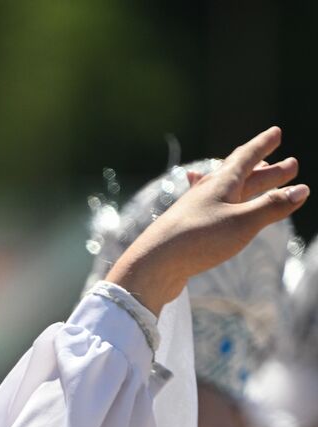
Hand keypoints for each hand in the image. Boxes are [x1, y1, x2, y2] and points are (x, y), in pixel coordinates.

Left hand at [106, 126, 306, 314]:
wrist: (153, 266)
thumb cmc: (198, 240)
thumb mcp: (242, 222)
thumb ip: (272, 207)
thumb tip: (301, 191)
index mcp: (221, 183)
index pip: (246, 157)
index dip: (263, 145)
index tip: (276, 132)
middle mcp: (207, 192)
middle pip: (242, 175)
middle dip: (267, 170)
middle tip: (291, 165)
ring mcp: (195, 210)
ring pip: (228, 191)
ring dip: (250, 185)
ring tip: (261, 178)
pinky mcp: (188, 229)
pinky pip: (213, 207)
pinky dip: (225, 200)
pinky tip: (205, 193)